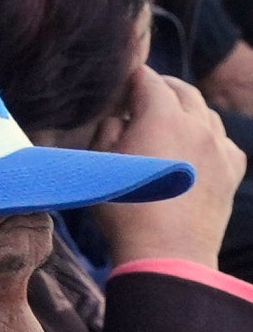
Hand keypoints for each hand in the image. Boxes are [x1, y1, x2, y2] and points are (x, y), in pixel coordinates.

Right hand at [89, 66, 244, 266]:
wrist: (167, 252)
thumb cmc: (125, 209)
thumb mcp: (99, 165)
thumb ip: (108, 131)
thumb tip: (120, 118)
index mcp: (163, 117)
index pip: (148, 80)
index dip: (130, 78)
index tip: (118, 86)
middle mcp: (198, 125)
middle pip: (183, 90)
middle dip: (162, 87)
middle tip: (141, 95)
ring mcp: (220, 148)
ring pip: (207, 114)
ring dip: (187, 111)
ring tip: (168, 121)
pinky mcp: (232, 171)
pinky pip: (224, 141)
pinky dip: (208, 136)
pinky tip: (196, 148)